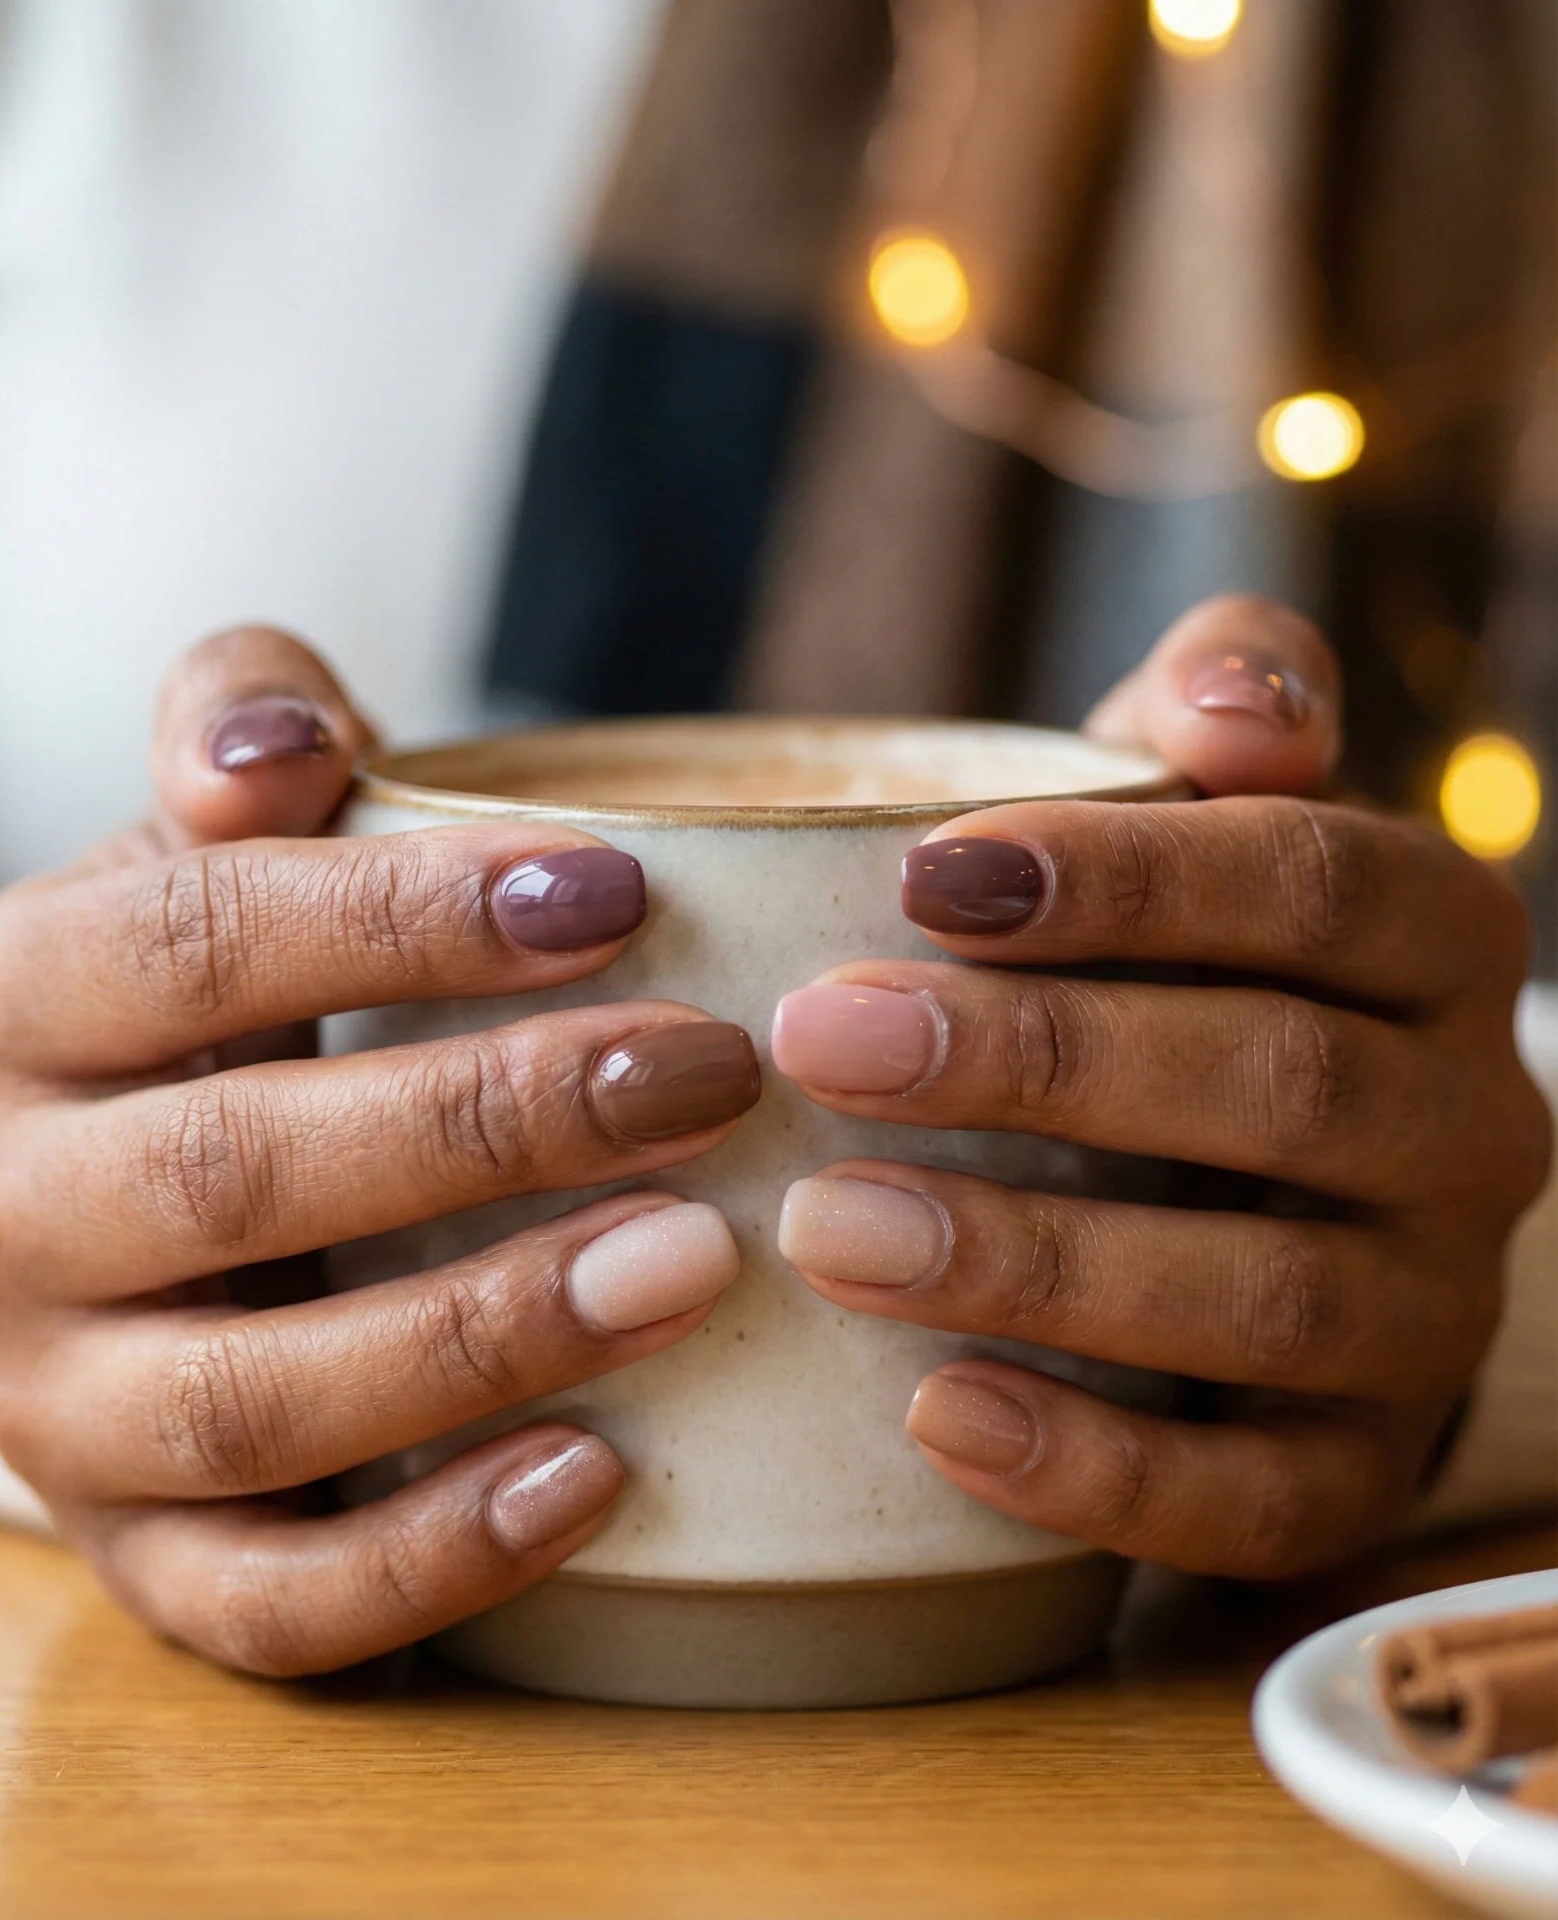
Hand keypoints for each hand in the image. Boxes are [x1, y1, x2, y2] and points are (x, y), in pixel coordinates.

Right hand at [0, 627, 757, 1672]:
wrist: (126, 1194)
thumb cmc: (216, 993)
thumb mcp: (208, 840)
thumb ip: (238, 738)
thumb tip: (275, 746)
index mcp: (19, 1006)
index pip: (199, 941)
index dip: (407, 917)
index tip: (621, 894)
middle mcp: (4, 1215)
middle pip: (237, 1173)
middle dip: (486, 1121)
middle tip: (704, 1076)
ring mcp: (64, 1406)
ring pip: (257, 1401)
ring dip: (486, 1331)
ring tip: (693, 1260)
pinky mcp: (141, 1554)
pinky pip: (270, 1600)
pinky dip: (434, 1556)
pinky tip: (602, 1475)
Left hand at [774, 596, 1551, 1578]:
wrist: (1259, 1190)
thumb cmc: (1191, 968)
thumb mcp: (1199, 818)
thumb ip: (1218, 709)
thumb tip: (1242, 707)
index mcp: (1437, 940)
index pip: (1315, 882)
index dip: (1127, 877)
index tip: (918, 875)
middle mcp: (1472, 1124)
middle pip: (1286, 1084)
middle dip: (1044, 1062)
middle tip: (825, 1043)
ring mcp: (1432, 1309)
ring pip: (1271, 1300)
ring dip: (1042, 1263)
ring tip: (831, 1231)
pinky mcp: (1364, 1462)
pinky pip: (1264, 1498)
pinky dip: (1098, 1468)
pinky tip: (932, 1417)